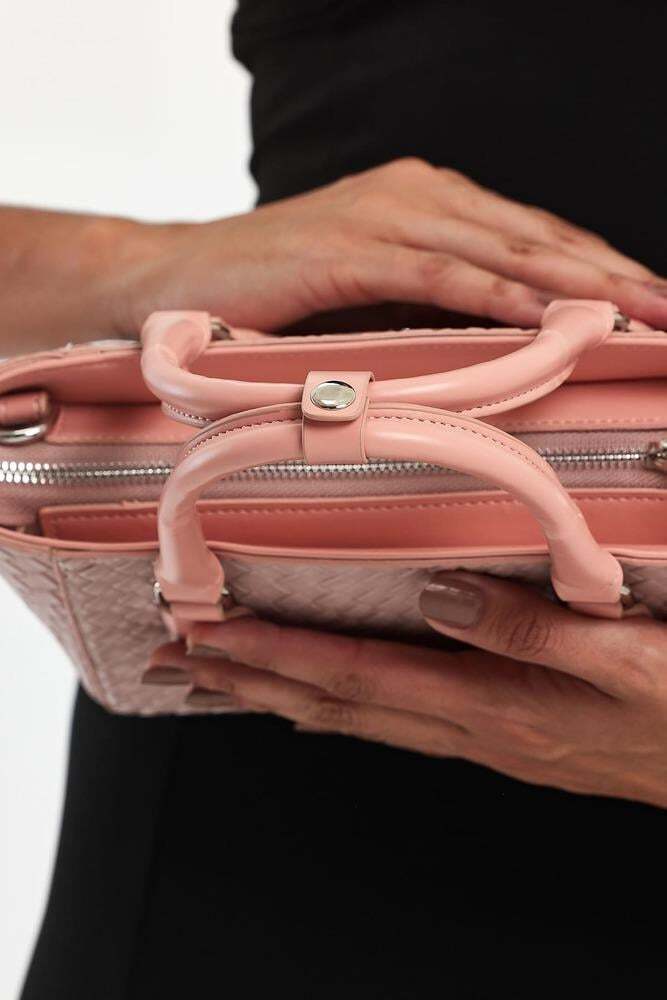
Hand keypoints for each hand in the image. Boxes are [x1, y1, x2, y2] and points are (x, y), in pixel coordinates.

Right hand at [121, 158, 666, 331]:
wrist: (173, 276)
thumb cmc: (273, 291)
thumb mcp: (369, 291)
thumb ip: (428, 303)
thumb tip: (493, 345)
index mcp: (425, 201)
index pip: (531, 233)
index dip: (597, 266)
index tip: (650, 301)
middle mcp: (416, 194)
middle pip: (535, 236)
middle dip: (611, 274)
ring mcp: (384, 216)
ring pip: (501, 250)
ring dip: (576, 284)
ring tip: (638, 314)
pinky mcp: (350, 247)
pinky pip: (441, 274)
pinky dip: (499, 296)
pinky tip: (549, 317)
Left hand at [160, 572, 666, 807]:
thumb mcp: (623, 658)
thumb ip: (527, 629)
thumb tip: (437, 595)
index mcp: (493, 706)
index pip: (360, 677)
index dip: (282, 655)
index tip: (218, 636)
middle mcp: (472, 729)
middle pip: (338, 707)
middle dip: (253, 684)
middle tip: (184, 664)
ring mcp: (481, 738)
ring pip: (356, 719)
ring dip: (282, 699)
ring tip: (223, 683)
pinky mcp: (497, 733)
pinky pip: (392, 721)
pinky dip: (337, 710)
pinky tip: (317, 708)